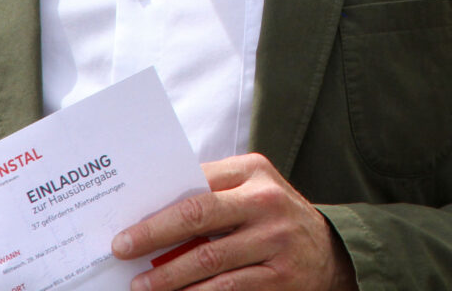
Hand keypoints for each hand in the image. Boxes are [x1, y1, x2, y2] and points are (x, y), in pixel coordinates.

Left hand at [113, 153, 357, 290]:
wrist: (329, 251)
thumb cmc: (273, 217)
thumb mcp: (252, 190)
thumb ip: (213, 193)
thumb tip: (152, 210)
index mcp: (253, 171)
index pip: (196, 183)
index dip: (158, 203)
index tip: (126, 219)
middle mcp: (266, 201)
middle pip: (198, 215)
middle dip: (153, 234)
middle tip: (122, 248)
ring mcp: (275, 238)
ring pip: (209, 258)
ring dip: (168, 274)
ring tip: (141, 285)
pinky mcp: (280, 274)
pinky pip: (229, 287)